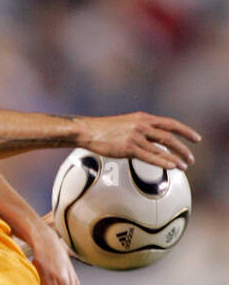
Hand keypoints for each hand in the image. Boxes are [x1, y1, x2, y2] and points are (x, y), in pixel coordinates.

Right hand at [76, 112, 199, 170]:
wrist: (88, 131)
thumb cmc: (104, 130)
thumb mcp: (127, 125)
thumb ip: (141, 130)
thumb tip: (150, 142)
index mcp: (143, 118)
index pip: (170, 123)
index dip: (185, 131)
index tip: (196, 139)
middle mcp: (142, 125)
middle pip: (170, 135)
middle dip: (184, 147)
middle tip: (192, 157)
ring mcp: (136, 136)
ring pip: (163, 146)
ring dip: (176, 157)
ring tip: (185, 166)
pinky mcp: (128, 148)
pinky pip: (150, 156)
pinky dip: (163, 161)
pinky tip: (172, 166)